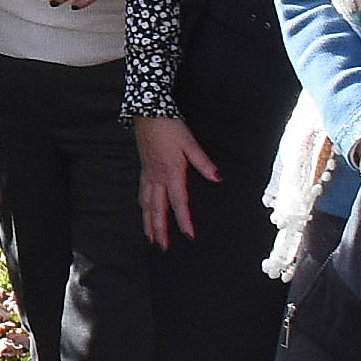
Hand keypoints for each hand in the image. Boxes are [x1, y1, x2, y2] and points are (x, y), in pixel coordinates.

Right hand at [136, 115, 220, 247]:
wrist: (148, 113)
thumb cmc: (170, 127)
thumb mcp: (190, 143)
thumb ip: (204, 163)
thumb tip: (218, 178)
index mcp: (171, 172)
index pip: (178, 202)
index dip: (184, 220)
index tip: (189, 236)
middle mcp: (157, 177)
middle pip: (157, 209)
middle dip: (160, 230)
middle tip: (162, 248)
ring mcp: (149, 174)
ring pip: (146, 204)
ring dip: (148, 222)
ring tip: (150, 237)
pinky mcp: (145, 168)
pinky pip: (142, 193)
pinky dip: (143, 206)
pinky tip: (144, 210)